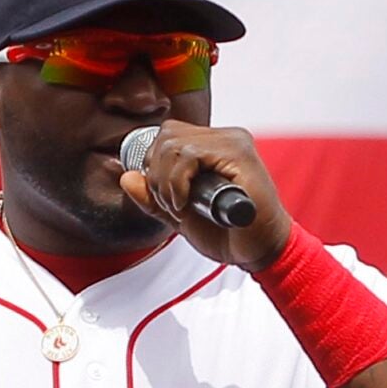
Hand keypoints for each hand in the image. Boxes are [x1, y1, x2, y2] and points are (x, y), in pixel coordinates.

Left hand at [118, 122, 294, 270]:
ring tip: (179, 207)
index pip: (167, 136)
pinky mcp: (240, 154)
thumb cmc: (227, 232)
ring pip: (174, 144)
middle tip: (170, 205)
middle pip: (166, 137)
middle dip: (156, 176)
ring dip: (165, 182)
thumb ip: (153, 197)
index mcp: (212, 145)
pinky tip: (186, 204)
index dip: (153, 166)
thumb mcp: (179, 214)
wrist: (259, 250)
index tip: (163, 198)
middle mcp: (225, 137)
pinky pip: (190, 154)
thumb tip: (127, 177)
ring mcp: (234, 142)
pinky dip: (177, 183)